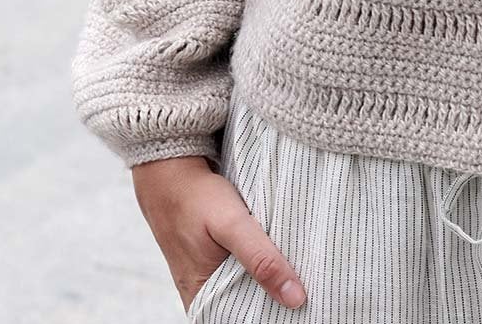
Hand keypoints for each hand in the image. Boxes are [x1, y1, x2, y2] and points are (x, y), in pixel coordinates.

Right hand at [132, 154, 307, 312]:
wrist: (171, 172)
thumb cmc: (199, 198)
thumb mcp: (233, 226)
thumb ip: (261, 260)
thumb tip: (295, 298)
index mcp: (202, 298)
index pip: (246, 323)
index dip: (273, 317)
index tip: (305, 310)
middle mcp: (203, 293)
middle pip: (248, 308)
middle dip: (276, 301)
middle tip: (310, 290)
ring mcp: (208, 275)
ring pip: (247, 288)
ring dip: (270, 281)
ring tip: (301, 274)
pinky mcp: (214, 258)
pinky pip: (242, 270)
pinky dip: (261, 265)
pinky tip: (282, 256)